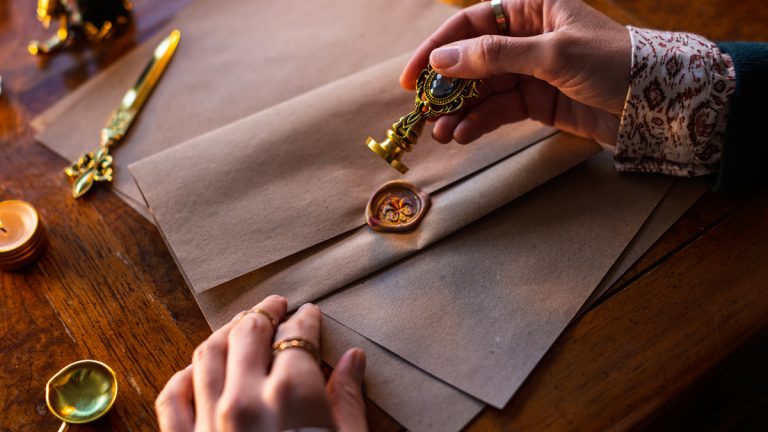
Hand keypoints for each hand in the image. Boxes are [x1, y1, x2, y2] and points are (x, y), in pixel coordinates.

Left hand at [155, 295, 367, 431]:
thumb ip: (349, 400)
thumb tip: (353, 360)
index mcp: (292, 394)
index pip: (296, 335)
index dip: (305, 320)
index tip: (310, 315)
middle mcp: (245, 397)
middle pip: (250, 331)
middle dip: (265, 310)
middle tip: (277, 303)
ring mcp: (208, 420)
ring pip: (208, 351)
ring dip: (227, 329)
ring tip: (242, 322)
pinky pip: (172, 395)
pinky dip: (184, 373)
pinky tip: (198, 367)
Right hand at [400, 0, 630, 145]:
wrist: (660, 104)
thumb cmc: (613, 62)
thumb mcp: (552, 54)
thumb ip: (495, 56)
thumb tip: (441, 60)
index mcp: (531, 9)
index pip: (471, 23)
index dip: (436, 48)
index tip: (412, 77)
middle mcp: (526, 37)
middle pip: (472, 59)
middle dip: (447, 87)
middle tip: (425, 112)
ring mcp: (531, 71)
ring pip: (483, 89)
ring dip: (460, 111)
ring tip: (442, 133)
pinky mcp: (538, 101)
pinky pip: (500, 109)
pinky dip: (481, 122)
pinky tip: (464, 136)